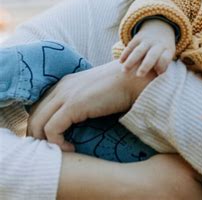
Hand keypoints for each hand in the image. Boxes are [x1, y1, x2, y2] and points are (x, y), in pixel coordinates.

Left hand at [27, 60, 154, 150]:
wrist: (136, 79)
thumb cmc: (125, 87)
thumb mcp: (98, 93)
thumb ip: (87, 102)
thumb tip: (85, 118)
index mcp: (66, 84)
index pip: (40, 106)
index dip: (42, 125)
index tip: (55, 140)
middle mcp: (61, 87)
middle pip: (35, 115)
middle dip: (38, 136)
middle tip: (53, 150)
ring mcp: (66, 95)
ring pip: (38, 123)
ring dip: (45, 142)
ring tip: (61, 152)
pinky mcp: (73, 105)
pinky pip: (52, 129)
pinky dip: (57, 143)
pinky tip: (72, 148)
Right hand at [120, 20, 175, 76]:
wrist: (159, 28)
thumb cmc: (163, 49)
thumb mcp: (168, 54)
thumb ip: (164, 64)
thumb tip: (158, 73)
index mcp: (167, 50)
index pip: (165, 58)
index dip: (162, 65)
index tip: (158, 73)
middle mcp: (157, 44)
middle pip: (152, 55)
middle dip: (145, 66)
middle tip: (139, 76)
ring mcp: (147, 40)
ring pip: (138, 51)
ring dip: (131, 61)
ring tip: (124, 71)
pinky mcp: (138, 37)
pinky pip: (130, 46)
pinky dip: (125, 54)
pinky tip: (120, 62)